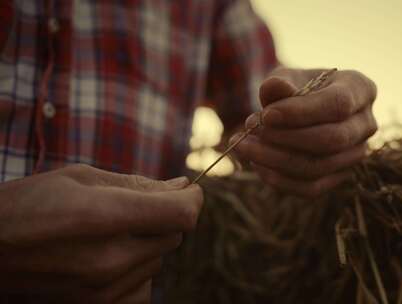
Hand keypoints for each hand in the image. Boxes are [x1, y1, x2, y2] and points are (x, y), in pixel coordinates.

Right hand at [0, 164, 202, 302]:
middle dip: (165, 215)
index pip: (181, 214)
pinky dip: (138, 269)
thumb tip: (181, 185)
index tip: (188, 189)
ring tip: (111, 231)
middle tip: (135, 206)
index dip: (192, 198)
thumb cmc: (28, 204)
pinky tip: (111, 256)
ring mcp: (103, 288)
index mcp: (103, 216)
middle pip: (174, 235)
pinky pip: (144, 286)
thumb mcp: (80, 178)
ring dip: (149, 242)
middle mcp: (108, 259)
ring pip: (159, 260)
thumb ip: (137, 184)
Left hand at [232, 67, 376, 197]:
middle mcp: (367, 124)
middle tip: (250, 130)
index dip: (301, 112)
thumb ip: (281, 81)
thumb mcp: (287, 77)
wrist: (300, 109)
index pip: (338, 104)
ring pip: (319, 167)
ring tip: (245, 145)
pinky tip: (257, 164)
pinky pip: (311, 188)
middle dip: (285, 138)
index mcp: (361, 89)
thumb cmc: (297, 87)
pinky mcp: (340, 177)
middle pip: (332, 139)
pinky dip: (280, 180)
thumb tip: (275, 89)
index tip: (266, 115)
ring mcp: (356, 154)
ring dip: (275, 160)